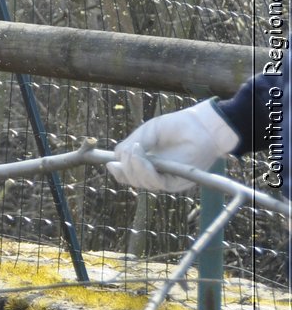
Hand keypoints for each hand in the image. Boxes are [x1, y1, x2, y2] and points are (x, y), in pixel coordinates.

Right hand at [107, 100, 238, 192]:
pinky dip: (145, 171)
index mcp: (144, 162)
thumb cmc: (175, 127)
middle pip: (130, 179)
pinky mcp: (176, 182)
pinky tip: (143, 158)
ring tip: (136, 151)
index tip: (110, 163)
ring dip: (134, 168)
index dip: (117, 171)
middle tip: (130, 151)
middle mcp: (153, 173)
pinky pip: (156, 182)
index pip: (126, 174)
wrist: (200, 126)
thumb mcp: (145, 133)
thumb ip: (129, 146)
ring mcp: (164, 178)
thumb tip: (114, 160)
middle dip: (124, 167)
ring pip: (141, 182)